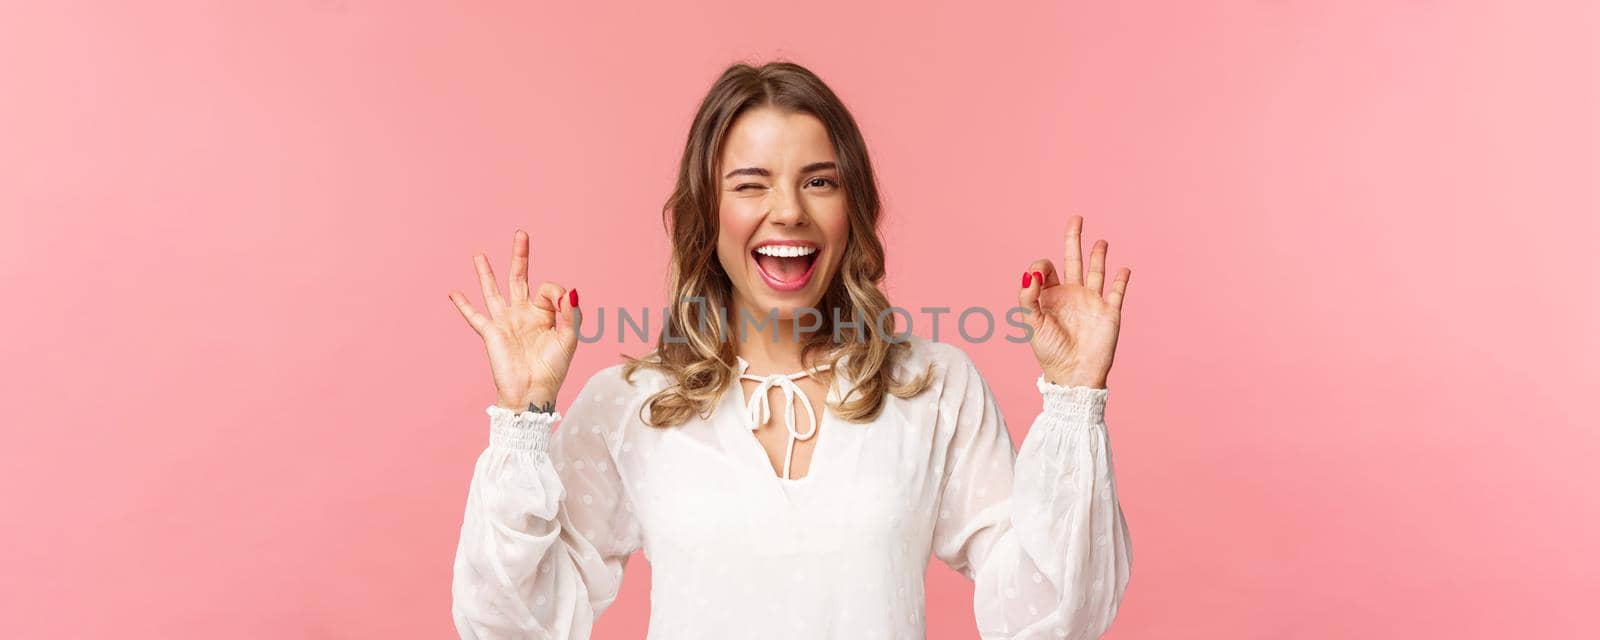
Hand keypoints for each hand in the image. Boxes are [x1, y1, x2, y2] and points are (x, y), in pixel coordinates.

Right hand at [448, 229, 580, 410]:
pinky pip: (474, 316)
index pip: (547, 289)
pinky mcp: (491, 333)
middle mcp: (523, 314)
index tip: (561, 305)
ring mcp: (505, 322)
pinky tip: (453, 292)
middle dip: (520, 256)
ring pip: (494, 291)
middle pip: (519, 278)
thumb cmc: (553, 370)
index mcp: (543, 315)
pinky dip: (463, 304)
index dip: (555, 292)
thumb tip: (570, 291)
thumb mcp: (569, 340)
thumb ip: (571, 315)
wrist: (533, 392)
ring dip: (486, 273)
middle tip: (521, 234)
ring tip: (478, 254)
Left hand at [1017, 215, 1130, 388]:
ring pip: (1096, 271)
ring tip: (1100, 241)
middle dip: (1073, 239)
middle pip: (1072, 260)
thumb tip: (1031, 272)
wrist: (1073, 374)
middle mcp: (1071, 295)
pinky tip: (1123, 269)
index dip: (1040, 266)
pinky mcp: (1109, 312)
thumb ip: (1027, 297)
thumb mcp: (1030, 323)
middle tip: (1076, 218)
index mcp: (1050, 296)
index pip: (1046, 268)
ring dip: (1098, 255)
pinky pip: (1116, 291)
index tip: (1039, 278)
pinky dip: (1120, 279)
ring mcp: (1091, 302)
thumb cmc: (1049, 352)